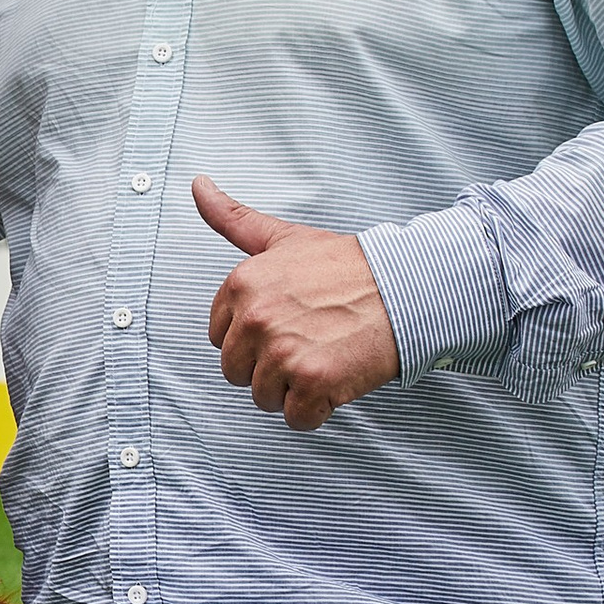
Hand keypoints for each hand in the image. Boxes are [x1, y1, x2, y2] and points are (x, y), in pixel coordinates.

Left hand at [195, 178, 399, 431]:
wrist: (406, 287)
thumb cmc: (349, 267)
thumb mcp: (284, 238)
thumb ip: (234, 219)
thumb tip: (197, 185)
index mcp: (241, 285)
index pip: (220, 339)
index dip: (255, 338)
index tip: (287, 323)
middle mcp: (255, 318)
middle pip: (237, 373)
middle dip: (270, 366)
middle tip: (310, 341)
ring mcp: (283, 352)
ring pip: (265, 398)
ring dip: (295, 389)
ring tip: (326, 355)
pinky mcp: (313, 381)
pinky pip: (298, 419)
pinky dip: (319, 410)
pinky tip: (338, 378)